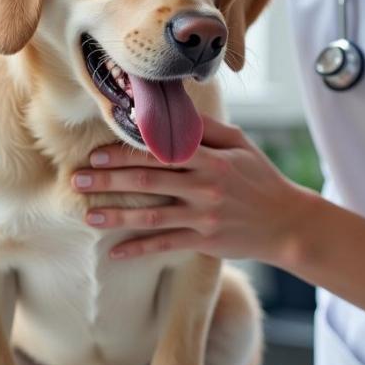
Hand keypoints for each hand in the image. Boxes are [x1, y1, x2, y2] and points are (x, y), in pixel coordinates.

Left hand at [71, 115, 317, 264]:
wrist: (286, 222)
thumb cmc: (260, 177)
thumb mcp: (240, 144)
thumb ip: (206, 129)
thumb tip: (173, 113)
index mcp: (210, 159)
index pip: (160, 151)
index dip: (125, 152)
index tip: (96, 154)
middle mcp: (204, 187)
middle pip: (147, 181)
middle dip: (108, 181)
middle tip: (77, 180)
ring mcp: (203, 216)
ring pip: (151, 216)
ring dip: (116, 215)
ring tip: (87, 216)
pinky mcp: (204, 242)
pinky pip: (165, 246)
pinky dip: (138, 249)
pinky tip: (114, 251)